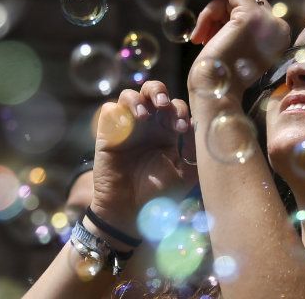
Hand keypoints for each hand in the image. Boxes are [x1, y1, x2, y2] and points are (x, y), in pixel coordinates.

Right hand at [90, 81, 196, 237]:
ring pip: (129, 95)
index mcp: (167, 133)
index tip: (181, 128)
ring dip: (139, 98)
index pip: (175, 107)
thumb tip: (197, 125)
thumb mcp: (186, 173)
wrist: (130, 213)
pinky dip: (120, 109)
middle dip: (158, 92)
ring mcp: (127, 129)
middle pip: (152, 92)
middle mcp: (147, 126)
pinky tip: (129, 124)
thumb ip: (194, 150)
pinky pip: (109, 110)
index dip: (179, 110)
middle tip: (164, 105)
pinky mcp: (108, 135)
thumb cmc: (160, 196)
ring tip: (145, 116)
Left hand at [188, 0, 290, 102]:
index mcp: (280, 38)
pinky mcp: (248, 15)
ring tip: (198, 37)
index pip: (257, 12)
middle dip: (220, 15)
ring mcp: (266, 20)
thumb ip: (242, 27)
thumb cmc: (221, 76)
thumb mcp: (238, 47)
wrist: (215, 91)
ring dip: (211, 14)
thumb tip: (227, 2)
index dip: (229, 19)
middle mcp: (279, 28)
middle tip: (201, 37)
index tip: (211, 32)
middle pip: (245, 3)